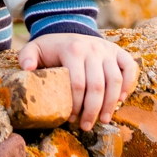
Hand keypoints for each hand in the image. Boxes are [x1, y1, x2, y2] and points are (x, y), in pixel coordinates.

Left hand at [17, 32, 136, 129]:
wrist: (70, 30)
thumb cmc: (51, 47)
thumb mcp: (35, 48)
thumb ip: (27, 56)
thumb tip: (27, 68)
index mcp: (73, 50)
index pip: (78, 83)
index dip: (75, 105)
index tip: (70, 119)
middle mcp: (93, 49)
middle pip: (97, 85)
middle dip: (92, 110)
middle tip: (86, 126)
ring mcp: (107, 50)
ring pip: (115, 80)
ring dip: (110, 103)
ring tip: (103, 120)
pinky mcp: (118, 51)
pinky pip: (129, 67)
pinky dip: (128, 84)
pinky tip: (120, 100)